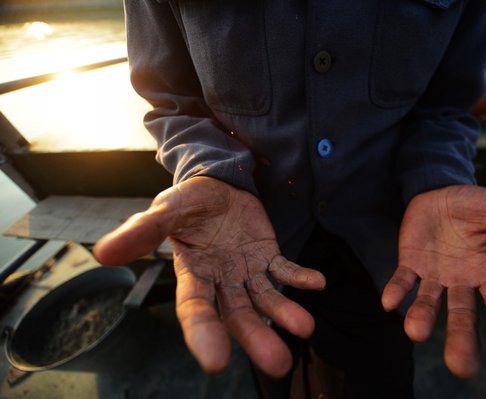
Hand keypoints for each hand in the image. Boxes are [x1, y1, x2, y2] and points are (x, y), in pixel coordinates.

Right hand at [93, 177, 324, 376]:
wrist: (216, 186)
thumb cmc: (187, 203)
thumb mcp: (164, 211)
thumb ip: (141, 232)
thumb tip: (101, 253)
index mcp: (192, 274)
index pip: (196, 309)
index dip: (204, 333)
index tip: (216, 362)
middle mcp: (221, 281)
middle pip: (238, 314)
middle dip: (256, 338)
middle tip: (277, 363)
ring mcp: (247, 271)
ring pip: (266, 299)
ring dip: (284, 313)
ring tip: (305, 327)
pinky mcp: (268, 257)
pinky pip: (285, 270)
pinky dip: (299, 277)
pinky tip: (316, 282)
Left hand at [382, 185, 485, 377]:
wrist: (443, 192)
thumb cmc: (479, 208)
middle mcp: (463, 282)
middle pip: (463, 315)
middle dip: (462, 339)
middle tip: (461, 367)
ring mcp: (436, 276)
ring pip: (429, 303)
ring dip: (422, 317)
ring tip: (416, 333)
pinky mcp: (411, 263)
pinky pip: (403, 280)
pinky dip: (396, 290)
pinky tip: (388, 301)